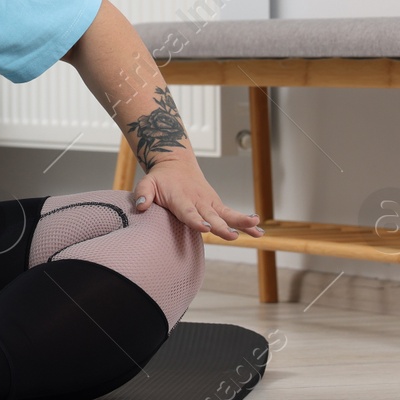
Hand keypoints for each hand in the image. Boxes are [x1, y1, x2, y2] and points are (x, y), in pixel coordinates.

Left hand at [131, 157, 263, 240]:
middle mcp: (198, 201)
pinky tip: (259, 232)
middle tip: (231, 236)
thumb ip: (143, 193)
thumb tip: (140, 205)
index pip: (188, 212)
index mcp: (180, 198)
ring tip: (256, 230)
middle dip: (221, 226)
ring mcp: (210, 203)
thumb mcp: (147, 182)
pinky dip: (245, 222)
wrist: (176, 163)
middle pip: (211, 216)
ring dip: (241, 222)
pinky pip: (232, 214)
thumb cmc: (160, 178)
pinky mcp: (217, 204)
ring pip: (227, 214)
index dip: (196, 220)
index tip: (204, 228)